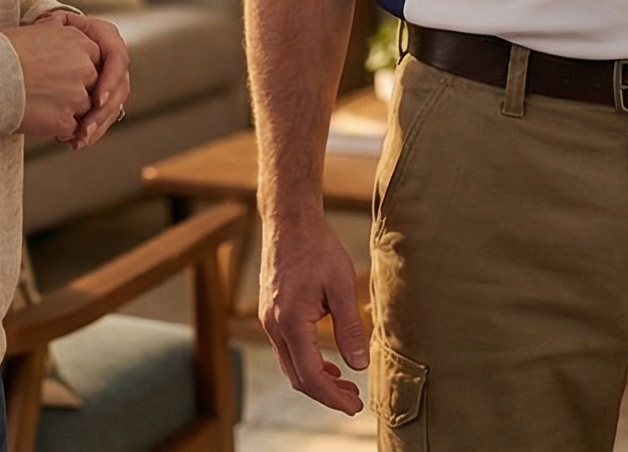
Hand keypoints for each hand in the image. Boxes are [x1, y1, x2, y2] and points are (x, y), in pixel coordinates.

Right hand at [5, 19, 97, 139]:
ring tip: (42, 109)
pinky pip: (71, 129)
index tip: (58, 76)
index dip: (76, 72)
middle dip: (76, 92)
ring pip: (85, 109)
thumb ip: (53, 31)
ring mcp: (76, 95)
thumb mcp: (33, 29)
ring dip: (68, 112)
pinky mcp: (65, 120)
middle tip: (51, 95)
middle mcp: (83, 67)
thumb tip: (56, 24)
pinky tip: (40, 122)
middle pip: (92, 85)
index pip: (92, 60)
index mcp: (78, 41)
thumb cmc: (0, 50)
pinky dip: (59, 130)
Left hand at [54, 13, 130, 149]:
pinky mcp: (103, 97)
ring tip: (79, 140)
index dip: (109, 80)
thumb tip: (50, 25)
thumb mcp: (50, 25)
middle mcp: (113, 58)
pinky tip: (77, 141)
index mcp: (106, 36)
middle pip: (120, 88)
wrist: (43, 47)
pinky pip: (104, 116)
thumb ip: (53, 25)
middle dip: (103, 112)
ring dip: (99, 125)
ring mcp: (111, 79)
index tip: (96, 99)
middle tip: (85, 130)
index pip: (117, 59)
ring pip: (114, 106)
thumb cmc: (45, 33)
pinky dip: (93, 130)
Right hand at [260, 213, 368, 414]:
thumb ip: (350, 329)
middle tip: (353, 400)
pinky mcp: (271, 312)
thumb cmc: (317, 248)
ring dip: (315, 379)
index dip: (332, 397)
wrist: (289, 220)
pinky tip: (327, 361)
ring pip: (290, 364)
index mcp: (290, 322)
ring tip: (344, 384)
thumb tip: (359, 365)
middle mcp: (273, 325)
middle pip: (297, 376)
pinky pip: (286, 348)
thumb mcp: (342, 287)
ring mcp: (268, 319)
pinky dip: (306, 361)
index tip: (353, 406)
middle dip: (325, 394)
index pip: (310, 376)